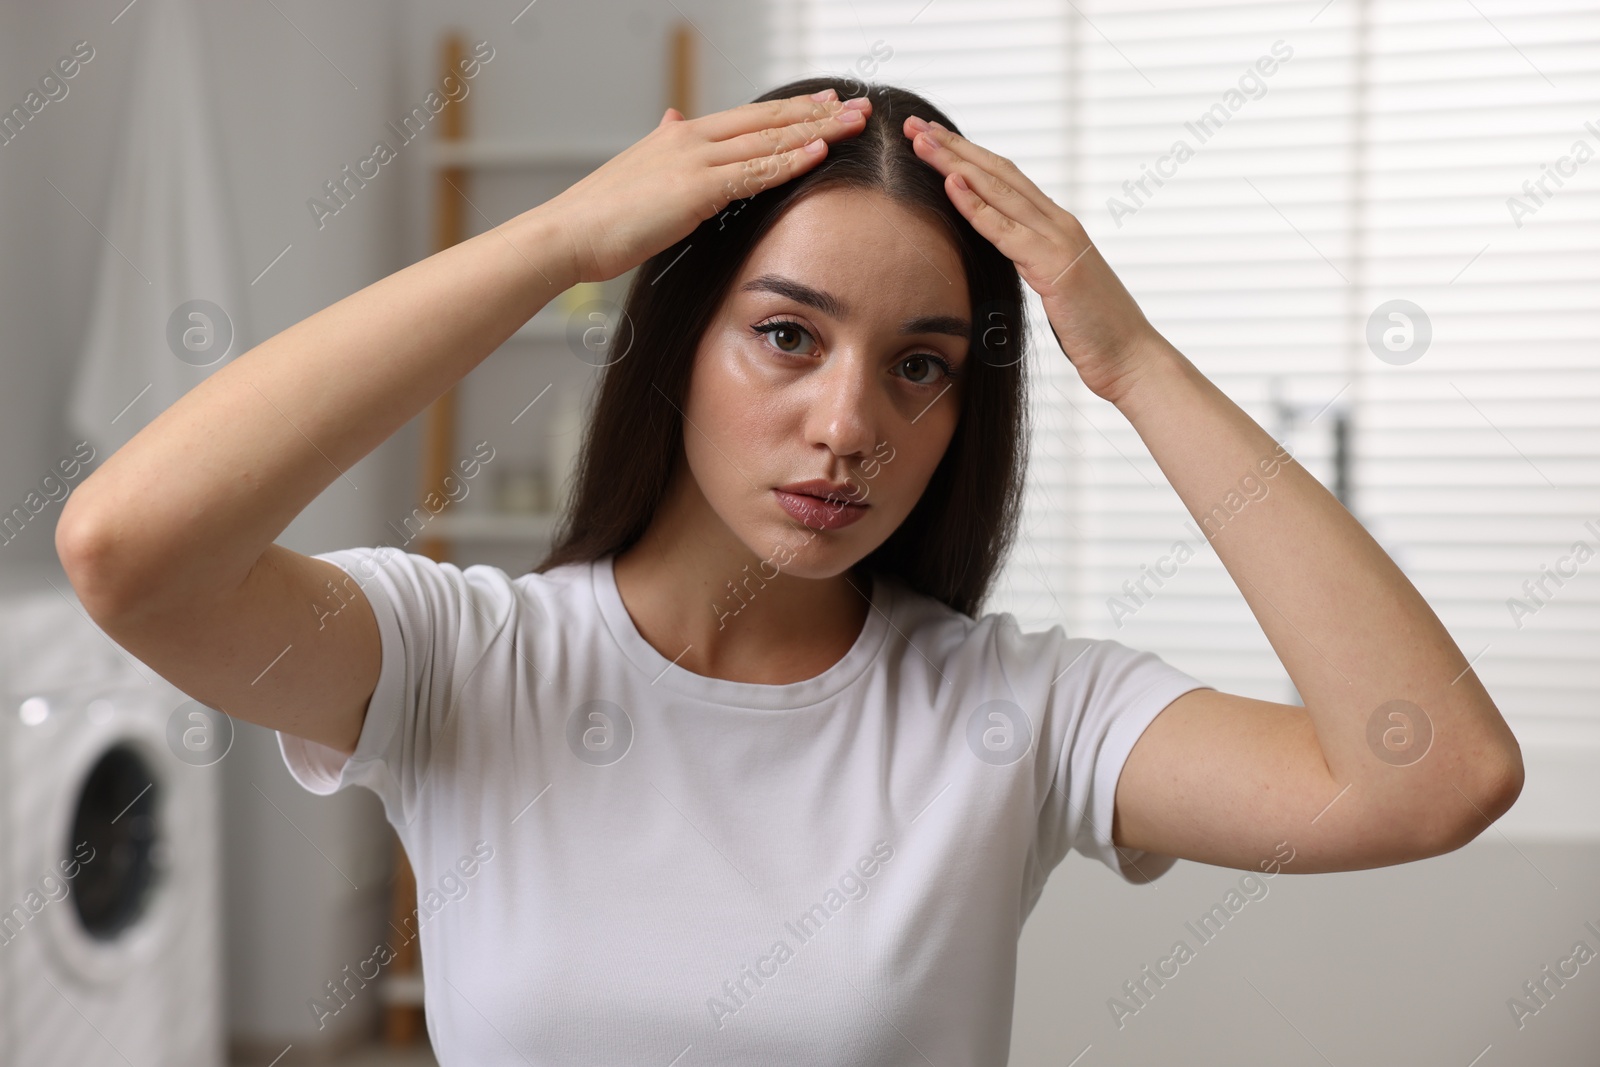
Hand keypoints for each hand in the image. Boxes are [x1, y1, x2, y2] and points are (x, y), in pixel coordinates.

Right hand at [536, 89, 873, 285]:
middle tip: (859, 106)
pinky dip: (789, 161)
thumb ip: (662, 144)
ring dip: (817, 132)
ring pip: (769, 141)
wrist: (568, 233)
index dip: (792, 110)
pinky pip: (753, 173)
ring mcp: (695, 161)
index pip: (749, 117)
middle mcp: (692, 138)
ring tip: (855, 125)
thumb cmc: (600, 215)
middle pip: (768, 121)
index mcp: (681, 135)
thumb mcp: (637, 169)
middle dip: (818, 114)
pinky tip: (819, 152)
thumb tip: (671, 119)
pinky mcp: (695, 190)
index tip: (826, 103)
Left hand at [902, 115, 1162, 404]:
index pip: (1004, 179)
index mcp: (1055, 226)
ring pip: (997, 189)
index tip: (931, 138)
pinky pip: (1005, 229)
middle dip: (952, 146)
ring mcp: (1057, 239)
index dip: (966, 155)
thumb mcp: (1056, 288)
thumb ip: (1034, 264)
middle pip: (997, 171)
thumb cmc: (1093, 331)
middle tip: (913, 123)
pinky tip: (950, 183)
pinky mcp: (1053, 264)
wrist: (1130, 357)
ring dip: (954, 162)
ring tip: (920, 140)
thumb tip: (1008, 259)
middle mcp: (1057, 222)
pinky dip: (975, 204)